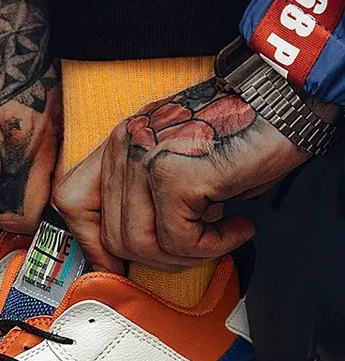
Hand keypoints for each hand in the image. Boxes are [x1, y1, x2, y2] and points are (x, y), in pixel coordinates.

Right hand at [0, 0, 61, 233]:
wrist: (7, 12)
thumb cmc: (43, 61)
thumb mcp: (62, 117)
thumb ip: (50, 167)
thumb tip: (46, 210)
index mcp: (20, 138)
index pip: (14, 216)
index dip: (27, 220)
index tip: (33, 213)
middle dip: (5, 210)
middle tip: (17, 198)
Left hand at [53, 78, 315, 270]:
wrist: (288, 97)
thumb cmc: (243, 130)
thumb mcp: (177, 161)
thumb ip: (145, 195)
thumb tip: (130, 249)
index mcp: (119, 143)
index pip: (72, 200)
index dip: (90, 242)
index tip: (115, 264)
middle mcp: (125, 147)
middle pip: (113, 235)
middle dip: (158, 257)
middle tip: (198, 248)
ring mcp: (145, 160)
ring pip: (142, 245)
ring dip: (187, 255)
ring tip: (220, 235)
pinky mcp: (174, 177)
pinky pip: (180, 242)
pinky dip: (213, 246)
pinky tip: (236, 228)